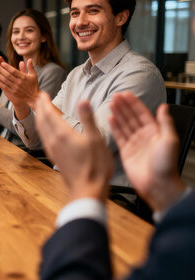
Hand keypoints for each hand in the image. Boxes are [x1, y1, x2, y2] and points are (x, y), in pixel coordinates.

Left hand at [0, 57, 39, 107]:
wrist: (34, 98)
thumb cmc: (34, 85)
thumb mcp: (34, 75)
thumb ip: (30, 67)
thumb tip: (30, 59)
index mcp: (23, 77)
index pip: (13, 71)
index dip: (7, 67)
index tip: (2, 63)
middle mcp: (19, 82)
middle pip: (8, 75)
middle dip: (0, 69)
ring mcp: (15, 88)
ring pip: (5, 80)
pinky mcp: (13, 93)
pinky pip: (5, 87)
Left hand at [35, 92, 112, 201]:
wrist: (87, 189)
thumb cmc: (95, 165)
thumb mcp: (95, 139)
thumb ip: (88, 119)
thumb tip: (83, 100)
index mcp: (62, 134)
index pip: (49, 113)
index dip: (45, 103)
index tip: (42, 93)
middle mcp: (53, 141)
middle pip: (42, 120)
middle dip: (40, 108)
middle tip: (40, 98)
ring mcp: (52, 150)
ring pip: (41, 130)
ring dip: (39, 118)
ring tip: (41, 111)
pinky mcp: (54, 157)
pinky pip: (44, 138)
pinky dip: (43, 129)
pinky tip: (47, 131)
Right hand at [109, 92, 185, 211]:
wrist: (157, 185)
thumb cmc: (166, 165)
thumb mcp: (169, 140)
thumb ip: (165, 123)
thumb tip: (163, 107)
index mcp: (155, 132)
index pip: (142, 114)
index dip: (134, 103)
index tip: (126, 94)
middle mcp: (144, 136)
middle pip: (132, 117)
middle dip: (123, 106)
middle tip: (115, 96)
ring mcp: (134, 144)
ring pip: (124, 125)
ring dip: (118, 114)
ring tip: (110, 104)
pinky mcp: (126, 152)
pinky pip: (119, 136)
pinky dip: (114, 127)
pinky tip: (109, 118)